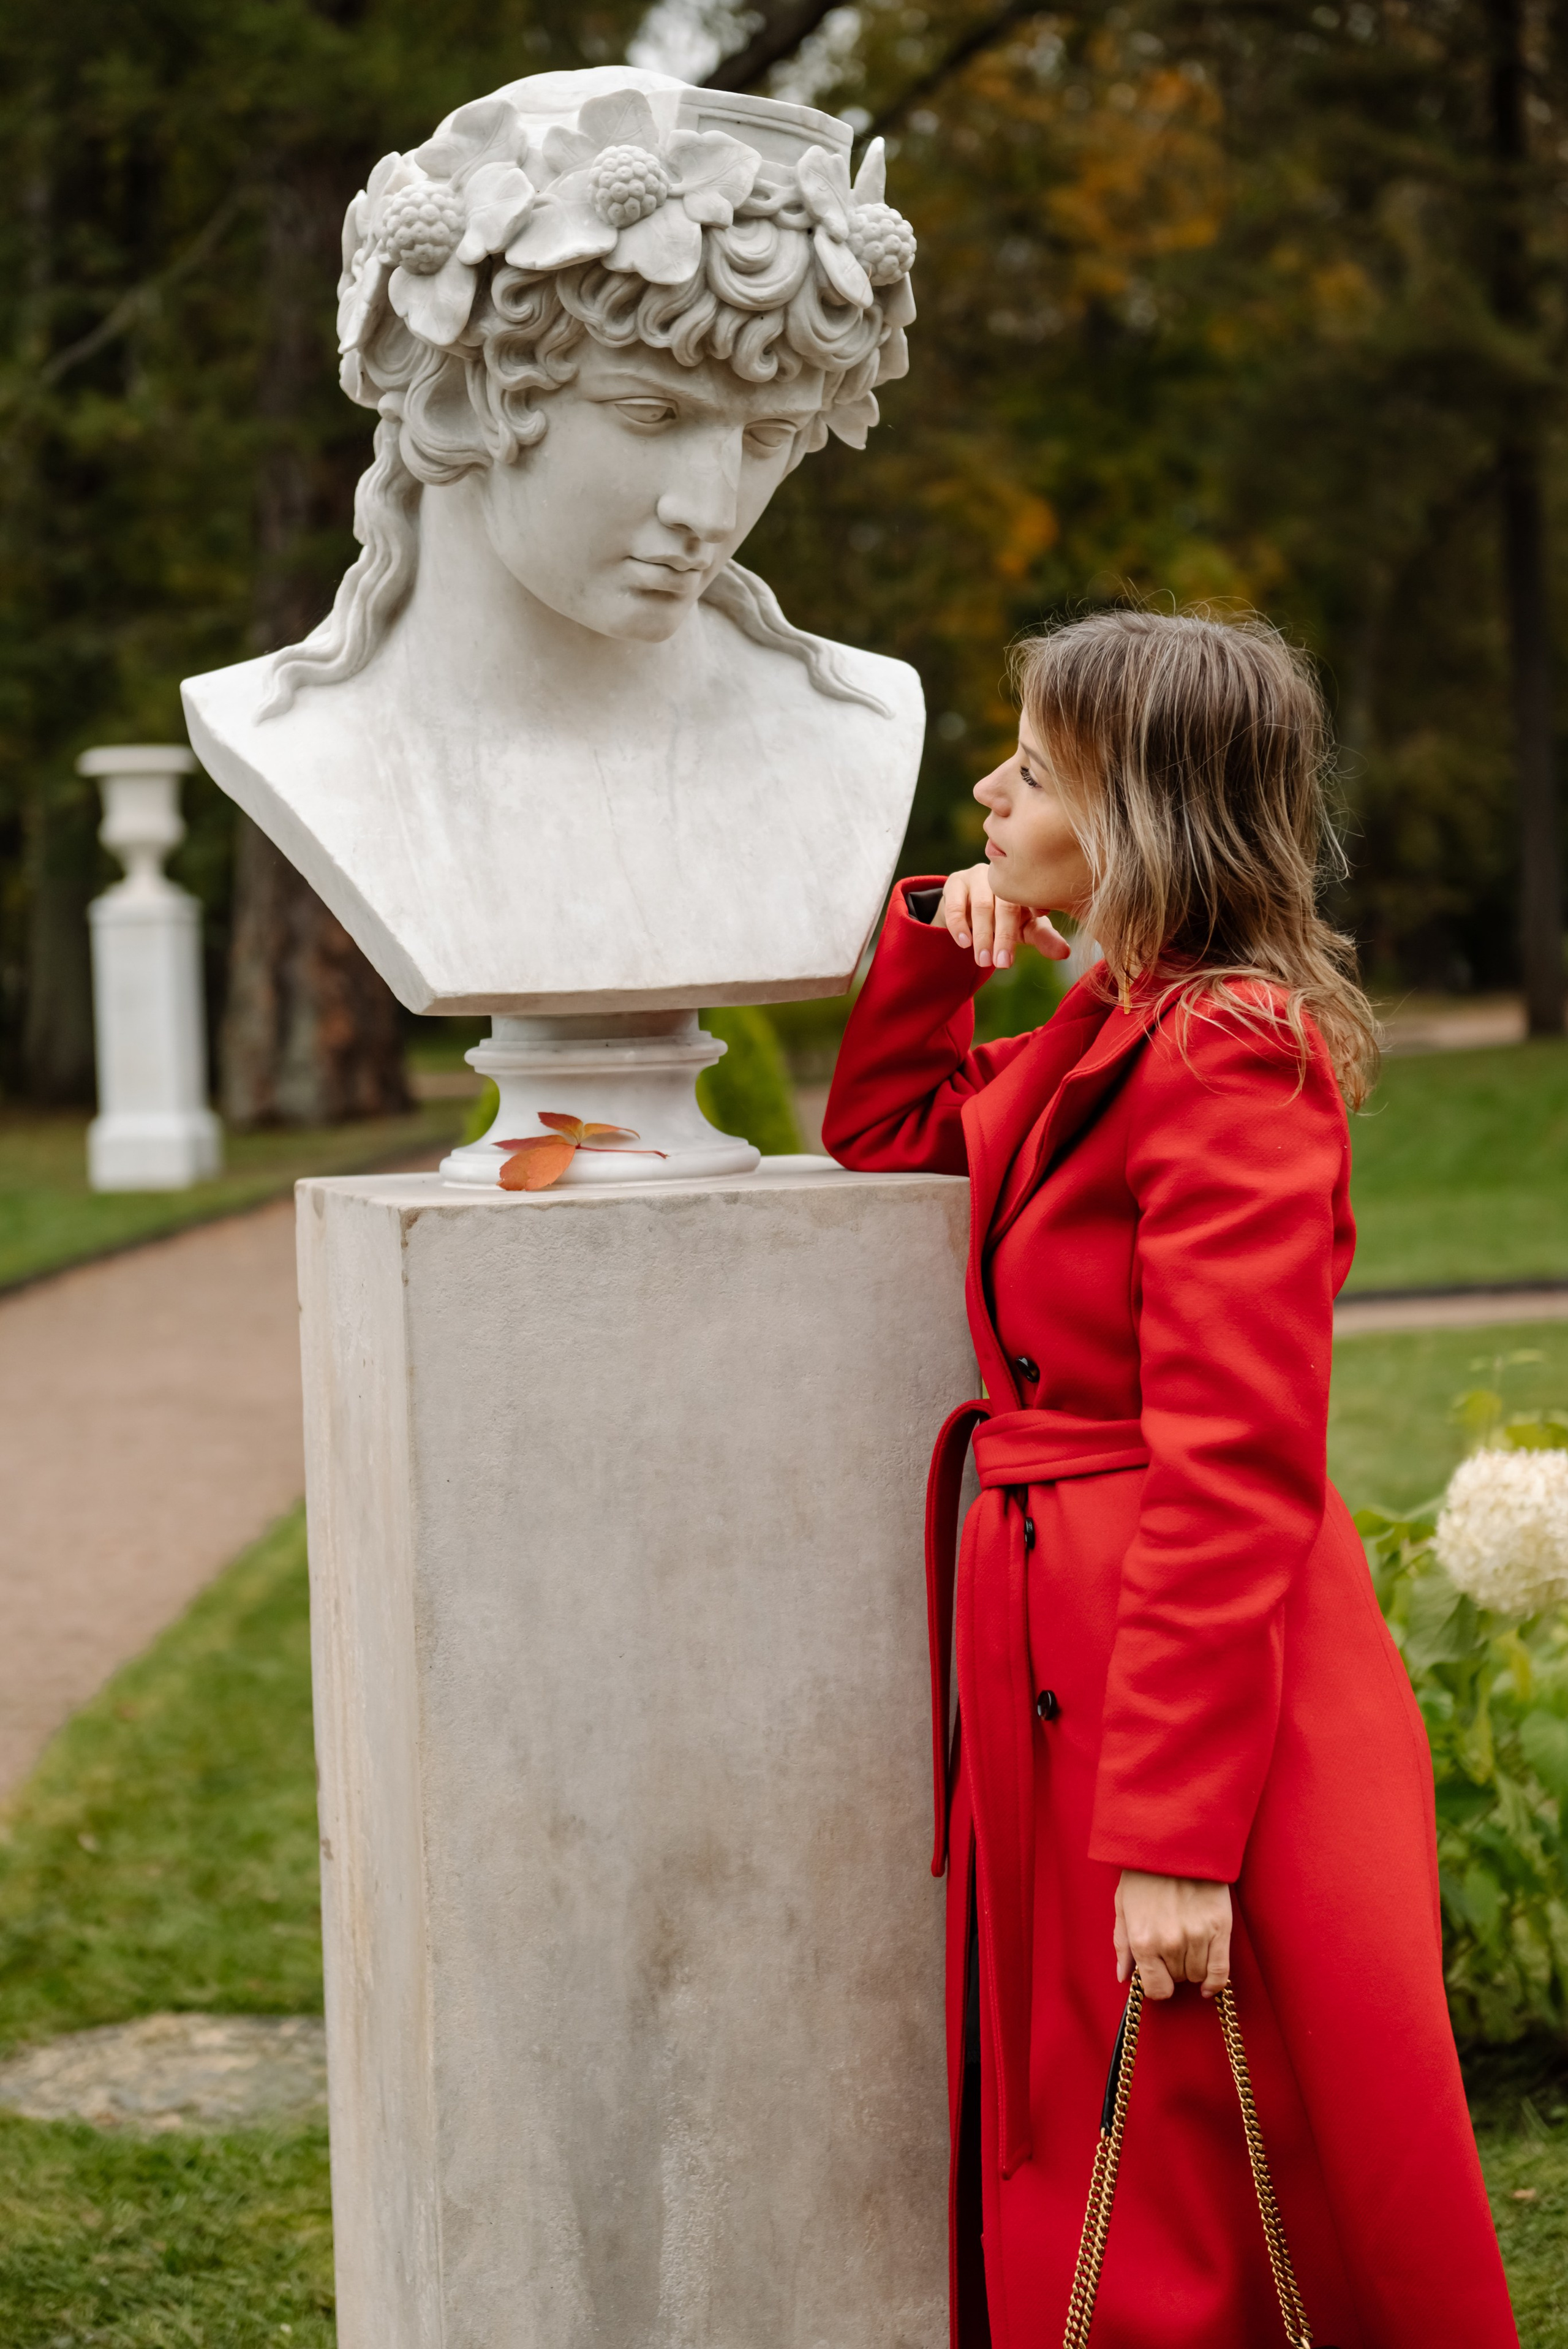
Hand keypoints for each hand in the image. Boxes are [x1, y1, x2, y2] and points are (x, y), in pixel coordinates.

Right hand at [931, 864, 1072, 969]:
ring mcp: (978, 876)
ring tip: (983, 960)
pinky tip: (964, 943)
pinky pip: (955, 903)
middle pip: (1006, 905)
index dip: (1032, 925)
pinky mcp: (956, 881)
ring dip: (983, 935)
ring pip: (982, 905)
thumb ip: (1043, 938)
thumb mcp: (1024, 929)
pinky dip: (959, 925)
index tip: (1033, 944)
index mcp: (1026, 885)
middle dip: (1004, 937)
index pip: (1032, 903)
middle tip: (1001, 964)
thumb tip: (1065, 953)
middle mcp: (1004, 877)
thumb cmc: (1004, 918)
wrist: (968, 908)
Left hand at [1114, 1871, 1231, 1999]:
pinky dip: (1215, 1982)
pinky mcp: (1220, 1928)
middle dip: (1173, 1968)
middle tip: (1172, 1945)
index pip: (1157, 1989)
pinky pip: (1221, 1971)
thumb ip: (1122, 1945)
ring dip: (1192, 1967)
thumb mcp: (1123, 1905)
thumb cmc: (1144, 1872)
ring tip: (1187, 1944)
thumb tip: (1124, 1977)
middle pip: (1178, 1979)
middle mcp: (1170, 1943)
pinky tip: (1208, 1982)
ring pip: (1198, 1975)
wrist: (1174, 1841)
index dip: (1158, 1984)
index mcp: (1143, 1940)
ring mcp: (1197, 1936)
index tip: (1159, 1975)